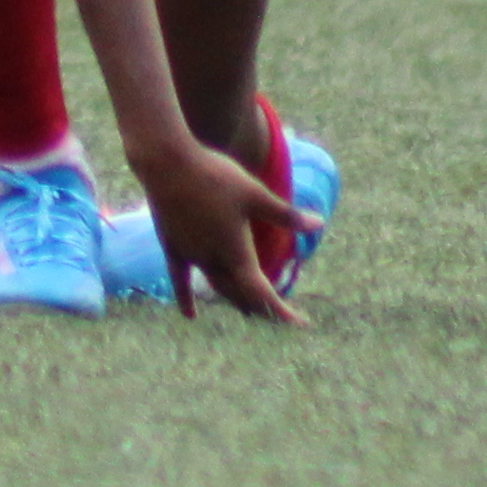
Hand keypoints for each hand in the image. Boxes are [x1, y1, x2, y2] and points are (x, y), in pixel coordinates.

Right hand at [126, 119, 301, 324]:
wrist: (168, 163)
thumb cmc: (214, 176)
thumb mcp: (255, 193)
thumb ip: (285, 214)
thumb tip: (318, 224)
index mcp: (236, 253)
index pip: (262, 294)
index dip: (281, 311)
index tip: (298, 323)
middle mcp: (213, 261)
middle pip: (240, 296)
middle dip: (262, 308)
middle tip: (279, 315)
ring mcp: (191, 256)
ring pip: (216, 288)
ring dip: (235, 301)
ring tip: (250, 311)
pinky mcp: (173, 247)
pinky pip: (181, 280)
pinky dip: (187, 299)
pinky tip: (190, 315)